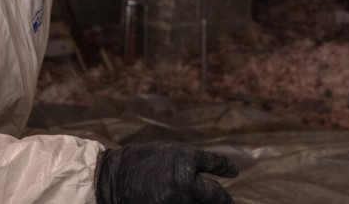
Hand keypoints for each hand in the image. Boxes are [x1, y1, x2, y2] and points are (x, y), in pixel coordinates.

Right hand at [96, 140, 238, 203]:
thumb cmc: (146, 160)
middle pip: (215, 198)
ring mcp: (174, 201)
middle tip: (227, 202)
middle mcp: (183, 183)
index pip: (215, 169)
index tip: (232, 174)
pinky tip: (188, 203)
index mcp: (186, 162)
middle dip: (223, 201)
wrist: (116, 177)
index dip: (226, 174)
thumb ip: (198, 160)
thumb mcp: (173, 151)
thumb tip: (230, 170)